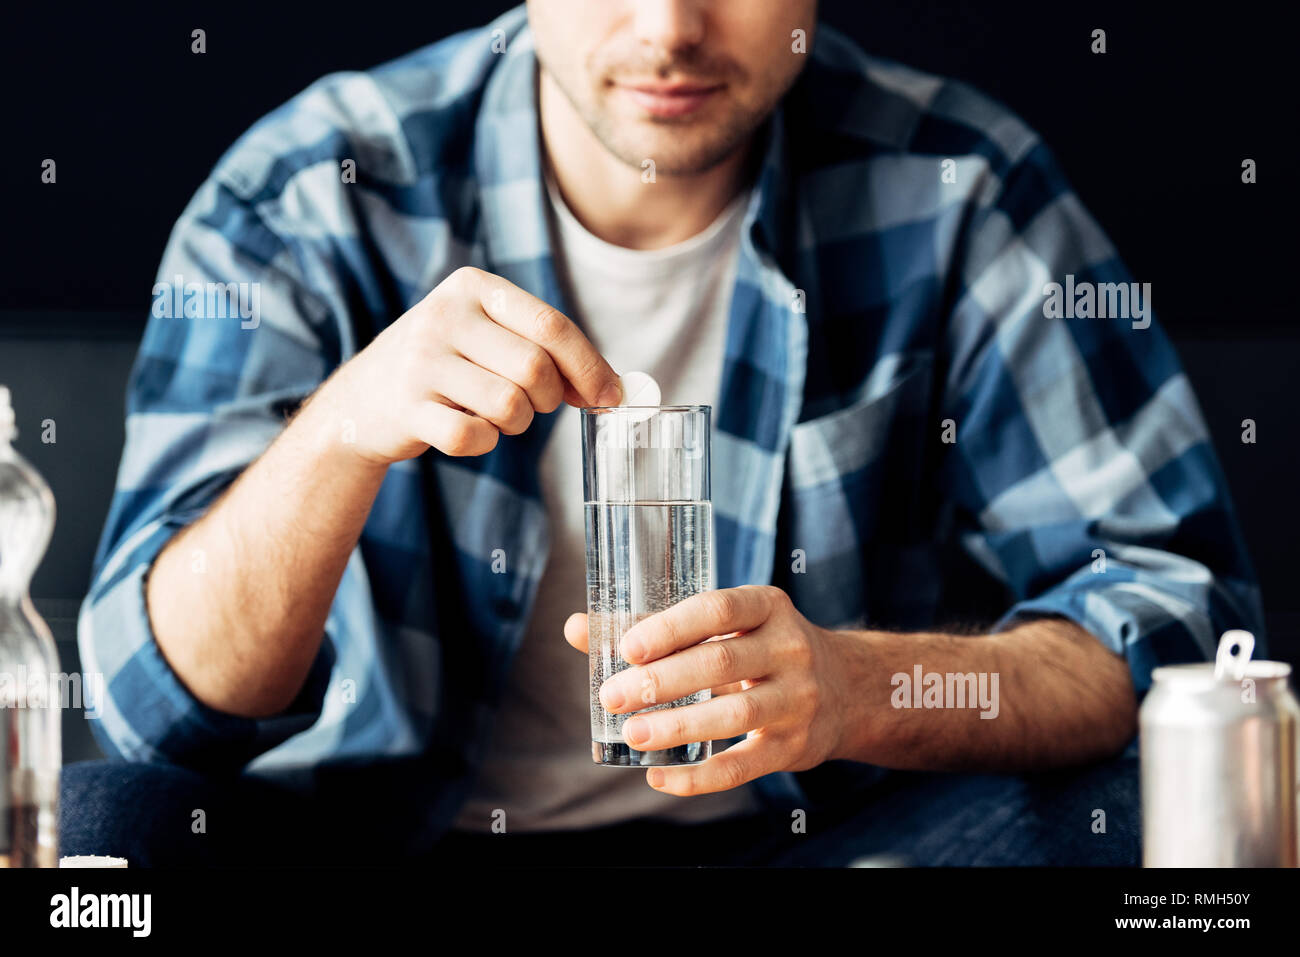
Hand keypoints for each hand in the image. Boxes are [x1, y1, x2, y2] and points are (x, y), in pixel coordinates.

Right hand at [310, 266, 622, 464]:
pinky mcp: (405, 408)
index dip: (590, 367)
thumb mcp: (489, 338)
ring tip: (494, 415)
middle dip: (550, 399)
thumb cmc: (448, 368)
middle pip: (536, 369)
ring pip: (510, 406)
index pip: (552, 326)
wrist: (362, 400)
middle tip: (536, 406)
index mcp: (473, 288)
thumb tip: (615, 389)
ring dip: (516, 424)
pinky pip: (474, 438)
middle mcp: (443, 316)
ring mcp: (420, 362)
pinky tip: (466, 430)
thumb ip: (546, 351)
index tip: (611, 398)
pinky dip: (483, 444)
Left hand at [563, 585, 851, 795]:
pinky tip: (659, 775)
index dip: (670, 628)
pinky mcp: (794, 746)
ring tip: (632, 734)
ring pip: (733, 714)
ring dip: (676, 726)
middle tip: (613, 697)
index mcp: (767, 607)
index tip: (627, 647)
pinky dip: (698, 776)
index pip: (717, 610)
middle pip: (720, 663)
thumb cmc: (761, 649)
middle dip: (661, 681)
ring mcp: (797, 699)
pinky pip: (743, 765)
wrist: (845, 689)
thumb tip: (576, 627)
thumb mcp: (725, 626)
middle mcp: (789, 648)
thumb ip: (654, 628)